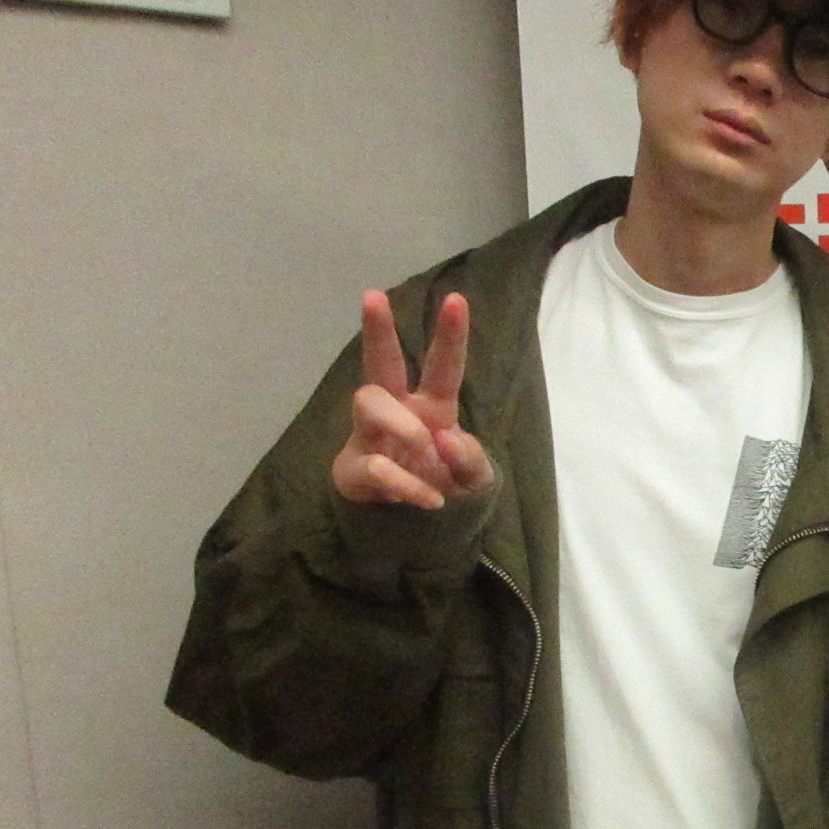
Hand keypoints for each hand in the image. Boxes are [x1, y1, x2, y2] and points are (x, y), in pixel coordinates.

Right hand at [330, 290, 493, 508]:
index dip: (450, 336)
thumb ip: (472, 461)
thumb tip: (445, 438)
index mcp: (433, 408)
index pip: (442, 367)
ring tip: (423, 444)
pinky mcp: (352, 470)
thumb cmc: (445, 488)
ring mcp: (370, 438)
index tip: (456, 299)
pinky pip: (373, 465)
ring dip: (399, 421)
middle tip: (373, 295)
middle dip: (379, 331)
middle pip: (382, 364)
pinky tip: (426, 497)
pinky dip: (405, 483)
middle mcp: (398, 412)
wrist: (415, 532)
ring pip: (368, 401)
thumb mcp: (475, 480)